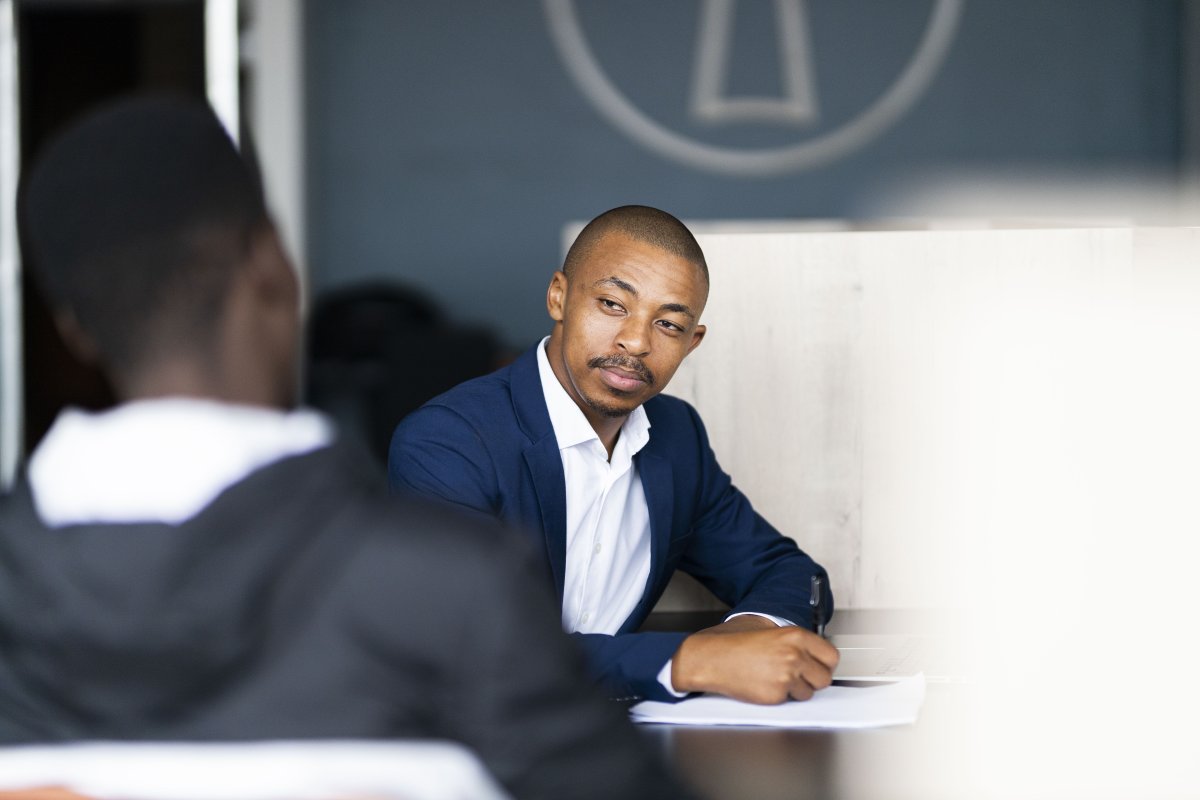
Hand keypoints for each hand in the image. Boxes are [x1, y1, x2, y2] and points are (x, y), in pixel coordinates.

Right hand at [670, 624, 838, 703]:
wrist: (710, 657)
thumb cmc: (733, 643)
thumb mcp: (766, 629)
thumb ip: (793, 640)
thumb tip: (813, 652)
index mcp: (795, 635)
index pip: (831, 656)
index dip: (824, 663)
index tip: (818, 666)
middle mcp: (795, 655)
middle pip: (824, 678)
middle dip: (812, 679)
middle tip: (797, 676)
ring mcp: (786, 676)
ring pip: (809, 693)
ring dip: (796, 690)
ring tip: (775, 678)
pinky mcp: (776, 694)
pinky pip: (790, 701)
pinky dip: (780, 696)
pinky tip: (765, 684)